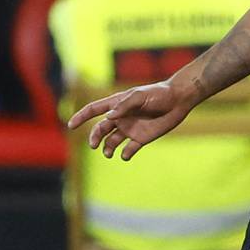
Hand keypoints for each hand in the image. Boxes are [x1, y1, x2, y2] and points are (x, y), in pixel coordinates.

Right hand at [68, 81, 197, 160]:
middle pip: (100, 129)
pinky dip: (125, 154)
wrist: (178, 100)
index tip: (71, 125)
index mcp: (117, 104)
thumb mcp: (140, 96)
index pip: (93, 110)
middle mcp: (121, 118)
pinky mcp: (142, 138)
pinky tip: (125, 156)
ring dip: (107, 148)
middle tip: (94, 145)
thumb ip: (124, 105)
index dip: (81, 117)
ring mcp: (130, 128)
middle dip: (94, 137)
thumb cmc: (158, 94)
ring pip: (112, 141)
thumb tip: (109, 117)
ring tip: (108, 154)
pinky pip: (129, 149)